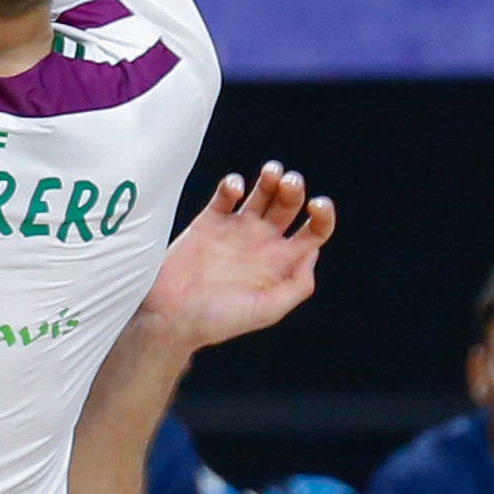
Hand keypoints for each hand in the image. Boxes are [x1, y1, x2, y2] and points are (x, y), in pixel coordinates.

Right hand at [140, 163, 334, 351]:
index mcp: (280, 263)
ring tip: (271, 172)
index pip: (312, 232)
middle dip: (294, 189)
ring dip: (270, 179)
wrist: (170, 316)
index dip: (322, 216)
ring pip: (261, 194)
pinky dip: (232, 185)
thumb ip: (296, 286)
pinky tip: (235, 187)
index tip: (317, 205)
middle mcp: (262, 243)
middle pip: (288, 206)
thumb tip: (312, 252)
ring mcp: (236, 230)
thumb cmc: (216, 320)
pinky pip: (226, 196)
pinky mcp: (209, 222)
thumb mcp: (266, 311)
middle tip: (290, 182)